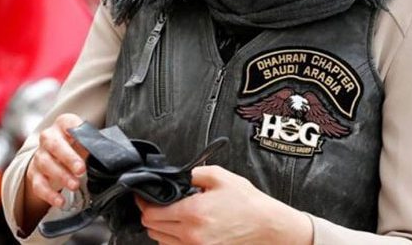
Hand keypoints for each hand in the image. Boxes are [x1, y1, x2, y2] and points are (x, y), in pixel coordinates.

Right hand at [24, 114, 87, 219]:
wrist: (56, 155)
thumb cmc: (75, 145)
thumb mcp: (85, 140)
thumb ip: (93, 143)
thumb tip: (106, 153)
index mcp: (63, 125)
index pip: (67, 123)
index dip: (75, 130)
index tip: (85, 140)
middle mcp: (48, 138)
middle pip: (54, 145)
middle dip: (68, 158)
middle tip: (81, 169)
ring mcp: (40, 156)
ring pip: (46, 164)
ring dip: (61, 176)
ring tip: (74, 185)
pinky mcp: (34, 174)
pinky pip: (39, 185)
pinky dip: (49, 195)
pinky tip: (60, 201)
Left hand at [135, 165, 312, 244]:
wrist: (268, 227)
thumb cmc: (248, 204)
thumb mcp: (220, 177)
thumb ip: (193, 173)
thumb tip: (176, 176)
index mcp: (193, 213)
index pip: (150, 213)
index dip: (144, 203)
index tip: (145, 197)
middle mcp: (191, 235)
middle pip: (152, 229)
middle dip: (152, 214)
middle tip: (161, 204)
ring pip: (161, 241)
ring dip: (162, 227)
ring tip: (176, 215)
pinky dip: (174, 239)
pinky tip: (185, 228)